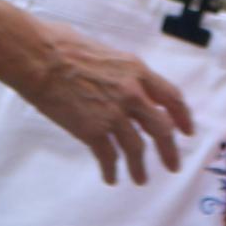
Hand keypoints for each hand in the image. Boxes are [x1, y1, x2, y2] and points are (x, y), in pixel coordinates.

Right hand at [17, 20, 199, 184]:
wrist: (38, 58)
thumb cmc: (62, 46)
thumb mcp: (105, 53)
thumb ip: (120, 72)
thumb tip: (119, 82)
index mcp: (136, 71)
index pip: (171, 97)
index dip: (182, 116)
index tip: (187, 131)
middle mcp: (132, 94)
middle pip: (161, 129)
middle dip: (169, 150)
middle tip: (173, 165)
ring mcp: (113, 114)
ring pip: (136, 148)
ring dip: (140, 167)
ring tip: (141, 179)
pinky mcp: (92, 131)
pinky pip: (108, 157)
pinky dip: (111, 170)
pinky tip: (111, 178)